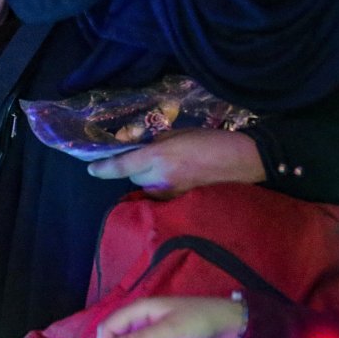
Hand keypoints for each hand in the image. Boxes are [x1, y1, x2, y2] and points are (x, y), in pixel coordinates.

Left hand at [87, 128, 263, 197]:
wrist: (247, 161)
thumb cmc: (215, 141)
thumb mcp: (182, 133)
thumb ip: (158, 142)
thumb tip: (142, 148)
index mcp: (159, 156)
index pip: (122, 166)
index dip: (104, 168)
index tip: (91, 169)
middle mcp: (160, 178)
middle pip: (133, 178)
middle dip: (137, 169)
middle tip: (153, 159)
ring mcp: (171, 194)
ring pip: (147, 189)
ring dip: (151, 180)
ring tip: (173, 170)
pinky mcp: (181, 204)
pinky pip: (162, 197)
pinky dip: (165, 189)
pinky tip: (182, 181)